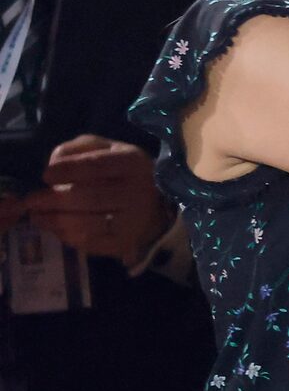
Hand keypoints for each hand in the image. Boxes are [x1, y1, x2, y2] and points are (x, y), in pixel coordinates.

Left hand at [7, 137, 169, 262]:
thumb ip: (79, 148)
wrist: (154, 208)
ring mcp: (132, 221)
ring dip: (54, 220)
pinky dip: (66, 235)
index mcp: (133, 163)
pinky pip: (89, 242)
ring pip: (87, 223)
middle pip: (90, 197)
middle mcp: (136, 192)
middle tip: (31, 200)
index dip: (68, 170)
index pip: (97, 166)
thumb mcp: (108, 150)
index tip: (46, 175)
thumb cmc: (122, 174)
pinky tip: (54, 228)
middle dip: (54, 199)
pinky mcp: (123, 242)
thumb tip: (55, 162)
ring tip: (36, 216)